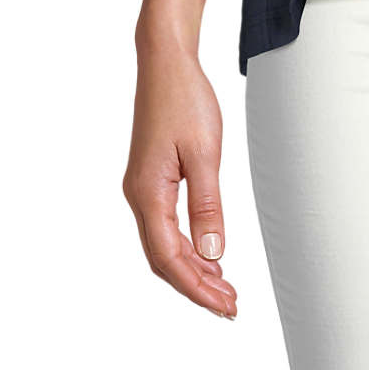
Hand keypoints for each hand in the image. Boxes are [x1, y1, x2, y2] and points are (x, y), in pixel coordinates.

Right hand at [122, 38, 238, 318]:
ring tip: (223, 288)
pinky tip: (207, 254)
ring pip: (163, 245)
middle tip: (230, 306)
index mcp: (147, 193)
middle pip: (163, 259)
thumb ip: (208, 206)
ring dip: (191, 270)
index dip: (197, 288)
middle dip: (195, 287)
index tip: (224, 306)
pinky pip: (164, 226)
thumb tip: (212, 253)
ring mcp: (142, 188)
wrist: (165, 63)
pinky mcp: (150, 179)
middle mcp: (138, 196)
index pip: (170, 258)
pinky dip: (185, 247)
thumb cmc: (184, 99)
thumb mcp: (204, 153)